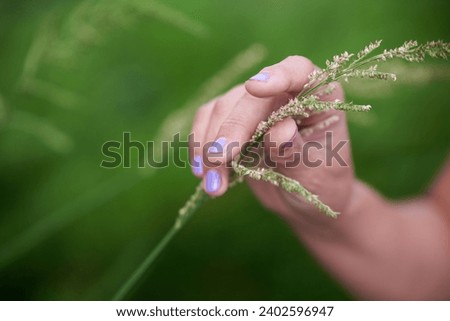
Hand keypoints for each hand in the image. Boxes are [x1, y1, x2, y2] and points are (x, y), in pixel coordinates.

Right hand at [190, 56, 354, 223]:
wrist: (303, 201)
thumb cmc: (319, 183)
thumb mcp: (314, 173)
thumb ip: (297, 151)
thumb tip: (279, 131)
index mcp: (318, 99)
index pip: (300, 72)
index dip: (279, 75)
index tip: (254, 86)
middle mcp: (284, 94)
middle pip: (250, 99)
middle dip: (231, 129)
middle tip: (219, 159)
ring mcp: (255, 106)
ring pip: (222, 109)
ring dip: (211, 146)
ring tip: (213, 186)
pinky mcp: (232, 122)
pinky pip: (207, 123)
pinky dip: (201, 148)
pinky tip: (202, 173)